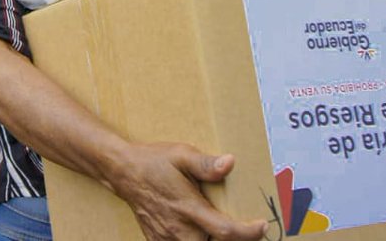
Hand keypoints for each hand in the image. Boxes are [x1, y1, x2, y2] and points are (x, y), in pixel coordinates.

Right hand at [109, 143, 266, 240]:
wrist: (124, 171)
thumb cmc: (154, 161)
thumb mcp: (181, 154)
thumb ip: (206, 163)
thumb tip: (230, 163)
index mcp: (189, 208)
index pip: (225, 231)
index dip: (248, 233)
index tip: (262, 226)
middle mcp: (180, 229)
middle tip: (247, 230)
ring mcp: (168, 238)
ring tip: (225, 232)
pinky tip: (200, 232)